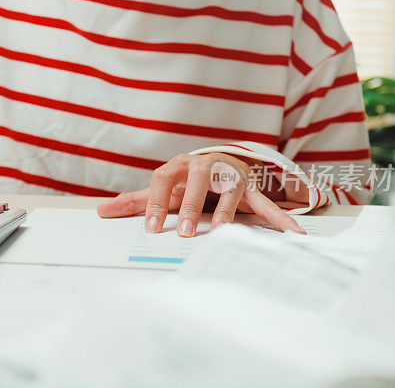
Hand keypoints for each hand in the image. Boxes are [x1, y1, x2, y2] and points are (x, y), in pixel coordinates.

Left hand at [97, 153, 305, 236]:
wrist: (220, 162)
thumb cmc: (185, 181)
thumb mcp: (161, 188)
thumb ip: (133, 201)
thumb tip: (100, 211)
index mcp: (179, 166)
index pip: (163, 179)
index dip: (155, 203)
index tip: (149, 228)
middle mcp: (205, 166)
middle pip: (198, 182)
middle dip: (192, 207)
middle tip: (185, 232)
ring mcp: (230, 176)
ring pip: (230, 190)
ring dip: (227, 211)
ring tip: (222, 232)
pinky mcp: (251, 187)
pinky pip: (266, 203)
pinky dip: (280, 217)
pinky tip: (294, 231)